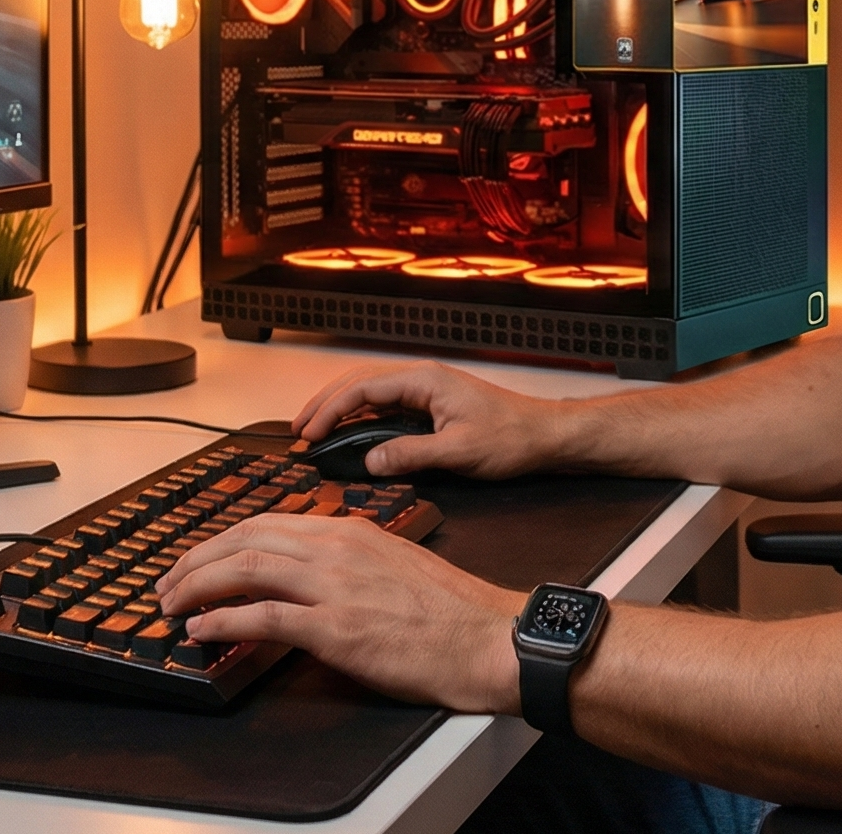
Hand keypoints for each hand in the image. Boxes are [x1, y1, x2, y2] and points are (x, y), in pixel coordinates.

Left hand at [152, 512, 521, 712]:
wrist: (484, 634)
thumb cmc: (446, 608)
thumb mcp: (392, 562)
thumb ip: (347, 561)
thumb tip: (306, 577)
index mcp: (349, 529)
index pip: (267, 522)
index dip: (223, 540)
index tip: (198, 559)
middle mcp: (335, 547)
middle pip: (246, 537)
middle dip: (197, 559)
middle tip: (168, 582)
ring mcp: (333, 585)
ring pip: (245, 568)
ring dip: (197, 586)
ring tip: (171, 605)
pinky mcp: (334, 628)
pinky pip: (263, 617)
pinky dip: (222, 621)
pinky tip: (201, 631)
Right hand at [292, 359, 571, 479]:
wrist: (545, 435)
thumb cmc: (511, 438)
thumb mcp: (459, 452)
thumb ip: (412, 455)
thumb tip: (369, 461)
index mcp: (425, 380)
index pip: (364, 388)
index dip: (330, 410)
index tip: (308, 434)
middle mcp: (422, 380)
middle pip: (360, 384)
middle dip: (325, 405)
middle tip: (297, 431)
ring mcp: (426, 392)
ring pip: (371, 394)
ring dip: (341, 411)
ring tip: (313, 432)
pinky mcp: (431, 407)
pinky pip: (386, 408)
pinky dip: (361, 419)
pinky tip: (349, 435)